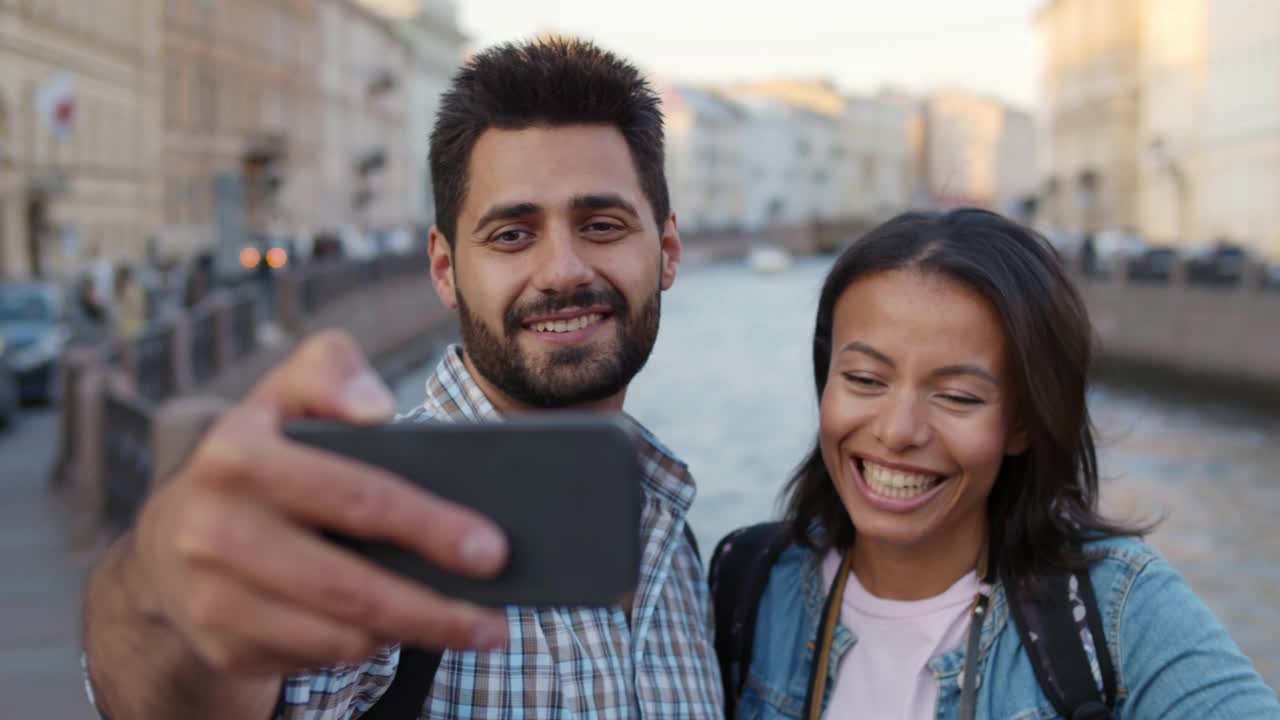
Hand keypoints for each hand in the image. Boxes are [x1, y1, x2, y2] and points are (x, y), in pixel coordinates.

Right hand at [123, 330, 509, 675]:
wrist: (169, 538)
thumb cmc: (260, 454)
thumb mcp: (285, 394)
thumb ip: (331, 372)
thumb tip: (376, 409)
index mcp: (236, 456)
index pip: (355, 497)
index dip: (429, 526)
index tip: (491, 549)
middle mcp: (215, 531)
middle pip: (352, 587)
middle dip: (436, 609)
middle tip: (498, 623)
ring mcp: (213, 597)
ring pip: (341, 635)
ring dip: (416, 636)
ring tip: (473, 629)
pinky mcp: (223, 645)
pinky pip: (318, 658)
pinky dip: (371, 649)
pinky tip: (407, 633)